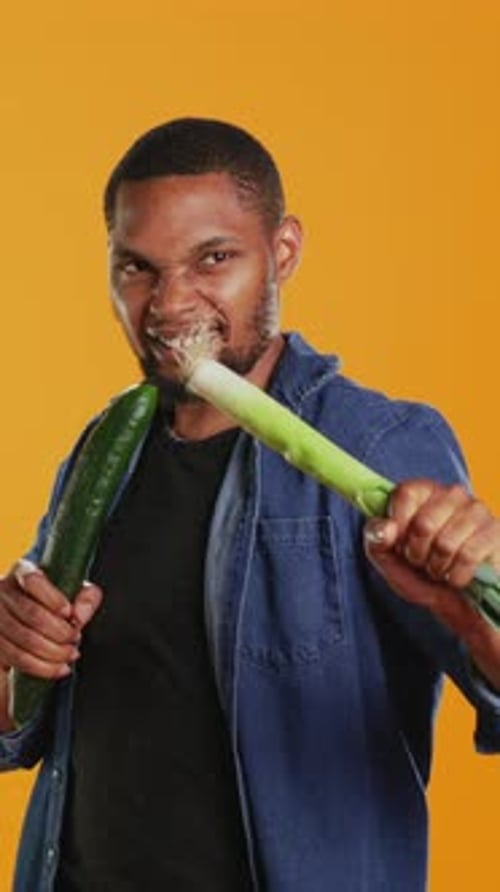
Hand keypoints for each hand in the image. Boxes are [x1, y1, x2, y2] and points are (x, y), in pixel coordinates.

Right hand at [0, 559, 101, 680]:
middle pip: (32, 614)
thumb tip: (79, 615)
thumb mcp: (75, 593)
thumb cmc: (55, 604)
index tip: (69, 613)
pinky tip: (59, 668)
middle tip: (76, 638)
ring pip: (24, 639)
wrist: (31, 622)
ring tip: (71, 654)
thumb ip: (86, 597)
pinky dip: (43, 667)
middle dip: (60, 631)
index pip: (33, 580)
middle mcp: (2, 592)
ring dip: (54, 652)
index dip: (53, 599)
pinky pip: (17, 659)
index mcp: (22, 572)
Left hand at [363, 480, 499, 686]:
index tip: (399, 543)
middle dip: (417, 554)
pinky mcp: (495, 532)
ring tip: (439, 569)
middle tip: (421, 562)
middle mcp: (452, 494)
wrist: (456, 603)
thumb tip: (385, 528)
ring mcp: (478, 510)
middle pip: (424, 523)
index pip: (406, 493)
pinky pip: (468, 557)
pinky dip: (456, 576)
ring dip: (437, 567)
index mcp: (424, 491)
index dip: (398, 525)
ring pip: (446, 543)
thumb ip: (376, 539)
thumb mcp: (388, 559)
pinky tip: (456, 577)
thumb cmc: (420, 574)